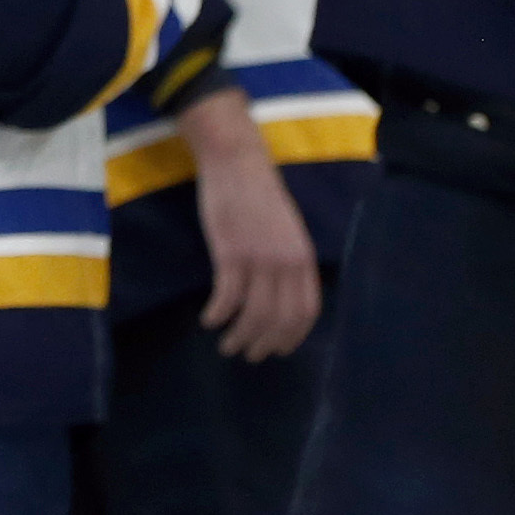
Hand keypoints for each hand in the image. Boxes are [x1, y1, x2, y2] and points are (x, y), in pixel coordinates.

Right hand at [179, 88, 323, 357]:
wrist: (236, 160)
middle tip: (247, 354)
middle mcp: (286, 263)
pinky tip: (208, 320)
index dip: (292, 337)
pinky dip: (217, 315)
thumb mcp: (288, 229)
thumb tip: (284, 297)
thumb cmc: (259, 193)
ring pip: (253, 315)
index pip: (306, 312)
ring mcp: (259, 259)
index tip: (277, 350)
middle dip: (264, 344)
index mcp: (304, 257)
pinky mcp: (230, 253)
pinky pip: (226, 298)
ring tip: (226, 345)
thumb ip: (291, 261)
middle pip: (279, 320)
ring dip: (239, 337)